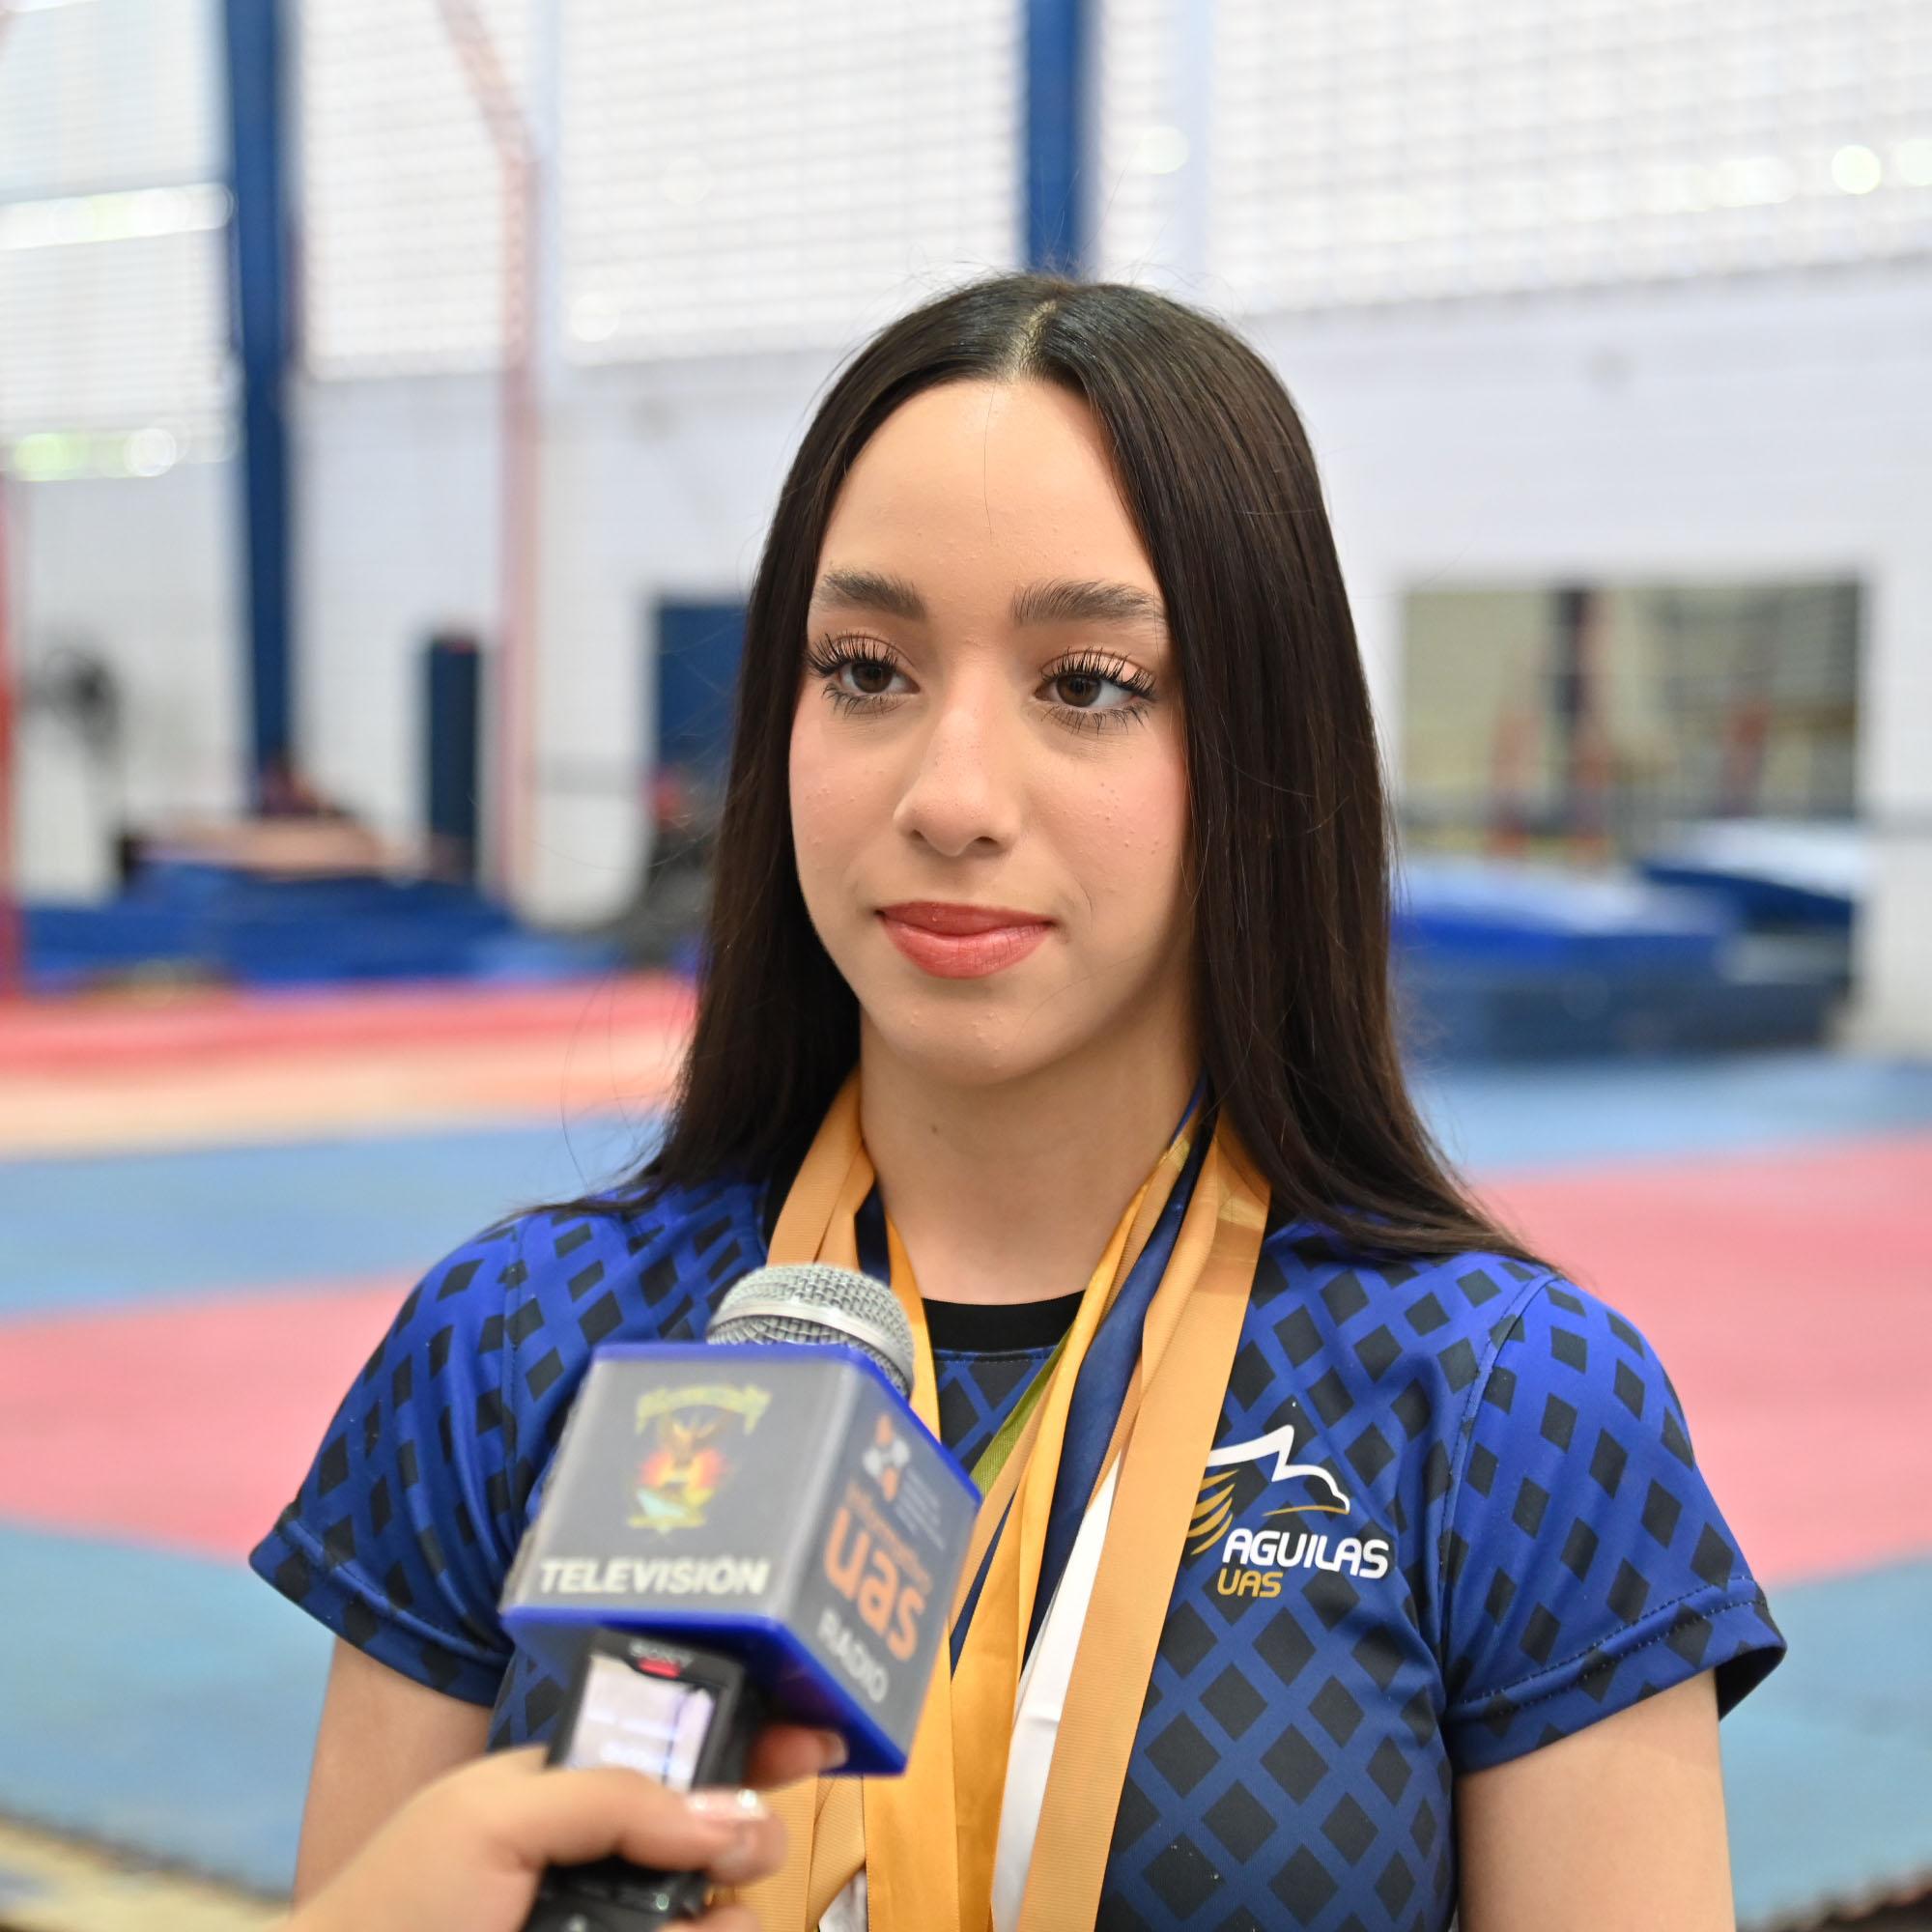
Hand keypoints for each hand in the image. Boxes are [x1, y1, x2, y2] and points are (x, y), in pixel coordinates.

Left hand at [286, 1726, 842, 1931]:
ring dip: (732, 1915)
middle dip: (749, 1832)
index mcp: (572, 1793)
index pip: (678, 1750)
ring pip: (716, 1916)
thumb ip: (613, 1797)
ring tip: (719, 1921)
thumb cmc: (398, 1903)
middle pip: (715, 1834)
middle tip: (748, 1849)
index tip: (817, 1738)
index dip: (749, 1738)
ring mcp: (611, 1929)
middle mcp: (603, 1864)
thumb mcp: (496, 1816)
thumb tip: (725, 1815)